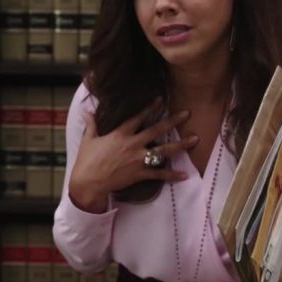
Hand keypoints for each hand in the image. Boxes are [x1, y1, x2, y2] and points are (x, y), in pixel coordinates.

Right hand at [68, 98, 196, 212]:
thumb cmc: (86, 160)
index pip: (138, 117)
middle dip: (173, 121)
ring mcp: (137, 160)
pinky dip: (172, 175)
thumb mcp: (88, 139)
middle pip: (156, 130)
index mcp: (120, 134)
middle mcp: (132, 144)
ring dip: (181, 145)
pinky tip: (185, 175)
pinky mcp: (139, 174)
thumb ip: (91, 124)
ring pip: (163, 151)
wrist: (88, 182)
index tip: (161, 99)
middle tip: (187, 113)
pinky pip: (159, 174)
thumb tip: (87, 111)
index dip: (150, 107)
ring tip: (195, 139)